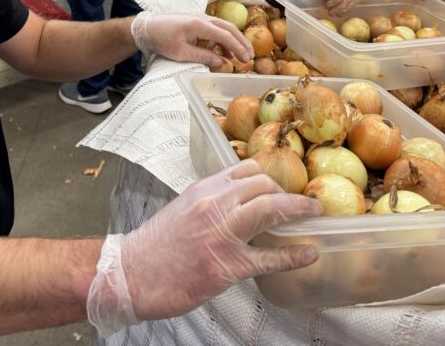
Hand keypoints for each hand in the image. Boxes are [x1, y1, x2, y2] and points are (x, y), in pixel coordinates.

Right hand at [86, 159, 320, 335]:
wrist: (130, 274)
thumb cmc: (154, 248)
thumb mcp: (182, 210)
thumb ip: (209, 203)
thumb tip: (235, 205)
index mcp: (203, 189)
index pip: (245, 169)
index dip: (270, 176)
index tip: (283, 184)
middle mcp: (214, 203)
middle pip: (264, 184)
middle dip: (288, 192)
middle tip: (303, 204)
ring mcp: (222, 233)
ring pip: (271, 208)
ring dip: (298, 209)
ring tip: (314, 214)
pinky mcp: (227, 264)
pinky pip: (270, 256)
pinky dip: (294, 255)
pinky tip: (309, 255)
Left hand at [130, 12, 253, 66]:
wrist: (148, 27)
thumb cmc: (161, 40)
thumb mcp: (180, 53)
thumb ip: (202, 56)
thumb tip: (221, 62)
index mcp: (199, 25)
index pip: (224, 35)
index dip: (237, 48)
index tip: (246, 60)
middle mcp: (203, 18)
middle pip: (229, 28)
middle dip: (241, 42)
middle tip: (250, 57)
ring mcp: (201, 17)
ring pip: (224, 27)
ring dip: (235, 40)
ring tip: (242, 55)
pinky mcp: (198, 20)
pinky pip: (217, 28)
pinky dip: (225, 38)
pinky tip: (226, 51)